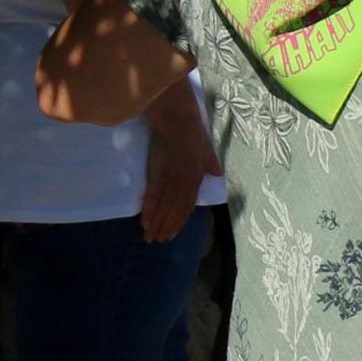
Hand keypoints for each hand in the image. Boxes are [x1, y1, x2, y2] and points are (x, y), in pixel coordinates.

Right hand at [137, 102, 216, 242]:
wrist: (178, 119)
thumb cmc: (192, 131)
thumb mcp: (207, 148)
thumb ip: (210, 163)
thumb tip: (217, 174)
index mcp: (197, 178)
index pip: (187, 205)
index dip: (179, 221)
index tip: (171, 233)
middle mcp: (185, 182)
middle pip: (175, 210)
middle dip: (166, 226)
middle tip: (158, 240)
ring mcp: (172, 178)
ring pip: (164, 206)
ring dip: (156, 223)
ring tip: (149, 236)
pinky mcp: (159, 172)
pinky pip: (153, 195)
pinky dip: (149, 209)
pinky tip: (144, 221)